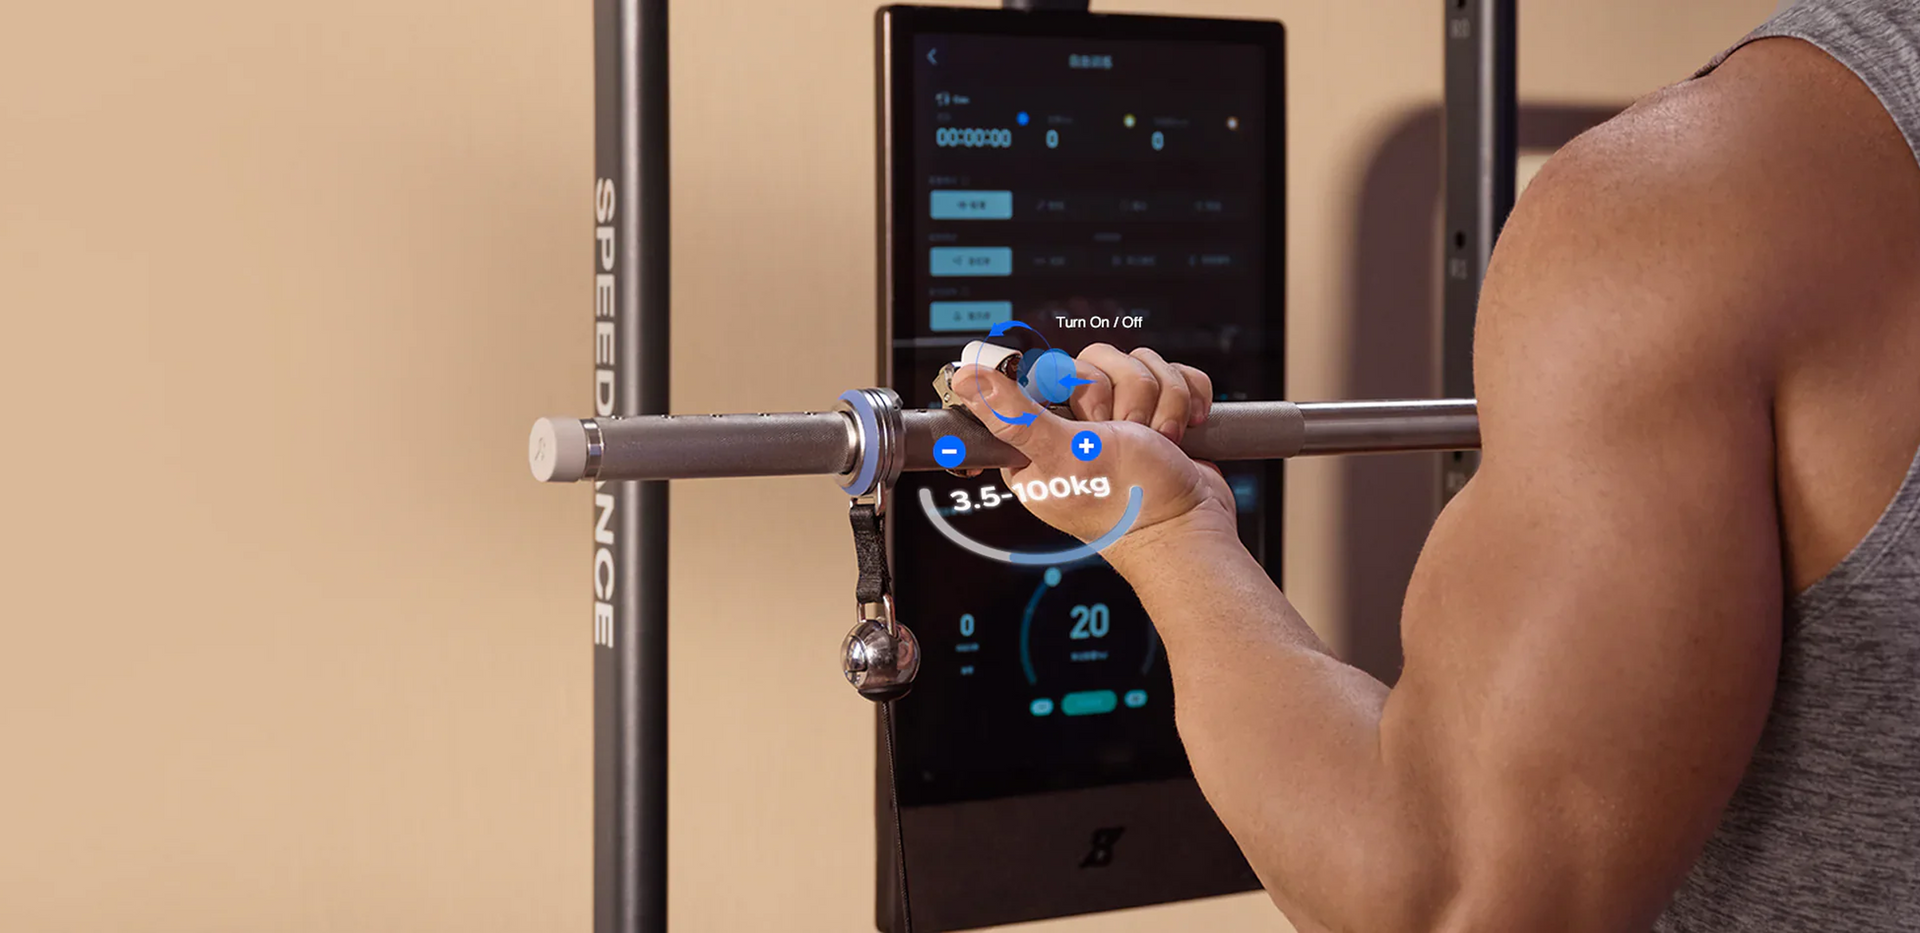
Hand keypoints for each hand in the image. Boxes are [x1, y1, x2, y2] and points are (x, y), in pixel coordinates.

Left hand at [947, 345, 1237, 559]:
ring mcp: (1120, 418)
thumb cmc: (1128, 502)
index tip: (1089, 419)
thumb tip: (966, 379)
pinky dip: (1186, 400)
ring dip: (1161, 403)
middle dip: (1126, 397)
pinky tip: (1182, 431)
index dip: (1076, 386)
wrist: (1191, 527)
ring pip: (1139, 364)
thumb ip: (1016, 416)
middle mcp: (1076, 426)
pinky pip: (1172, 374)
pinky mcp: (1159, 412)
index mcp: (1038, 439)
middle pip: (1098, 361)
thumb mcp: (1064, 455)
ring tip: (1158, 442)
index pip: (1047, 371)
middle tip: (1126, 436)